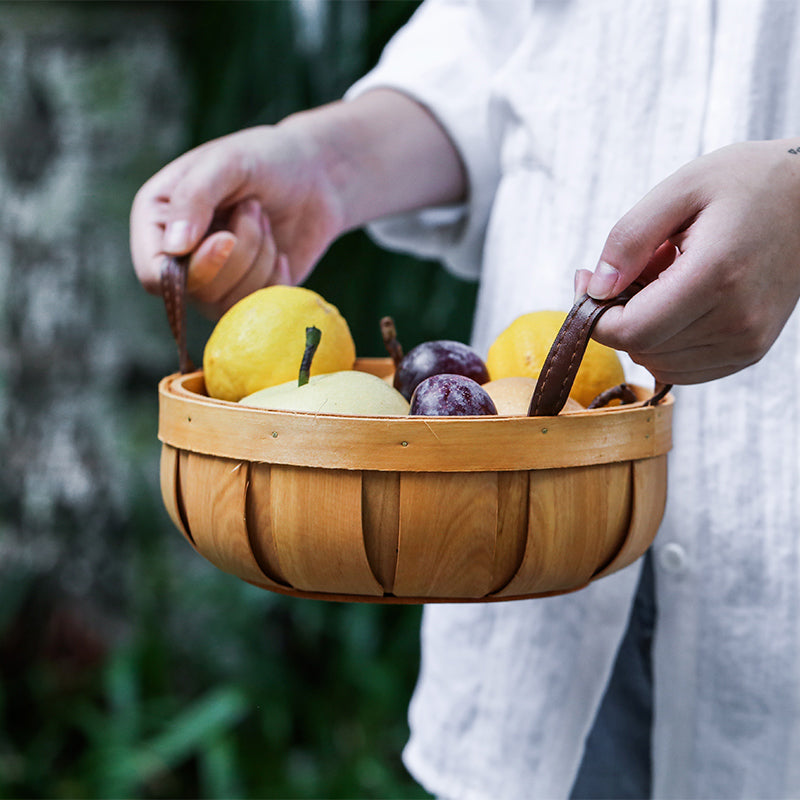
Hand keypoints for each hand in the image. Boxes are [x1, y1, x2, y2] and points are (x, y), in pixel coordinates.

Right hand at [130, 123, 344, 316]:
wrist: (315, 176)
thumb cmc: (265, 159)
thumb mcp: (227, 162)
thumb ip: (195, 198)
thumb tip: (174, 249)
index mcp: (157, 222)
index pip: (155, 275)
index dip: (193, 267)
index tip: (226, 238)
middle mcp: (180, 259)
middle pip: (199, 291)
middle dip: (239, 251)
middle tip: (254, 207)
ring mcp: (215, 282)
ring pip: (231, 303)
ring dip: (260, 260)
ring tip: (264, 221)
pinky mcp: (248, 296)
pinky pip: (259, 309)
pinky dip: (277, 277)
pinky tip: (280, 249)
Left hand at [578, 139, 799, 383]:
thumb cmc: (747, 183)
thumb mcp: (680, 188)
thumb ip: (629, 239)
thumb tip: (595, 289)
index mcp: (715, 276)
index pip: (630, 331)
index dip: (594, 315)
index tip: (589, 280)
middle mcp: (735, 321)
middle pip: (639, 349)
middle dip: (617, 315)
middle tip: (633, 268)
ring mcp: (746, 342)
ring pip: (657, 364)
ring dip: (643, 329)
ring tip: (663, 279)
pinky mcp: (749, 352)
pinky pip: (682, 368)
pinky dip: (665, 343)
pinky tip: (678, 302)